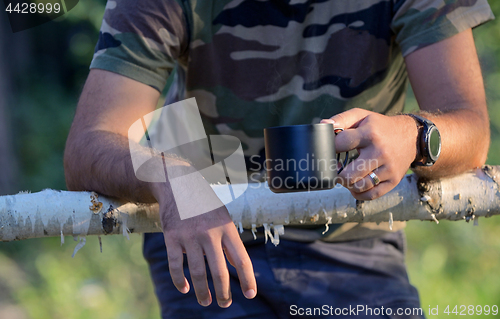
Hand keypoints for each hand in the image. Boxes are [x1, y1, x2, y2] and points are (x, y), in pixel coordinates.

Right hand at [151, 170, 256, 307]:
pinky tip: (185, 289)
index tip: (250, 294)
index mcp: (227, 228)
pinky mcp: (172, 237)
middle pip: (219, 270)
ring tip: (206, 302)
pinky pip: (175, 265)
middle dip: (223, 292)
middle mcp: (210, 233)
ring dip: (202, 291)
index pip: (241, 258)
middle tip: (225, 304)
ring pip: (197, 272)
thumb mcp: (223, 218)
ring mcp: (189, 236)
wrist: (177, 185)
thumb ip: (229, 242)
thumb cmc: (205, 205)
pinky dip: (179, 281)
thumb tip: (237, 267)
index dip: (247, 279)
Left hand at [321, 108, 417, 199]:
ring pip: (358, 186)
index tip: (329, 150)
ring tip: (346, 175)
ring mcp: (388, 169)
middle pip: (347, 175)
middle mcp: (380, 153)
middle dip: (336, 173)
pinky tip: (355, 184)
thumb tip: (322, 126)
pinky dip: (358, 193)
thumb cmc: (380, 127)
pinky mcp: (393, 181)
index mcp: (370, 134)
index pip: (340, 144)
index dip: (329, 148)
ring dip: (347, 184)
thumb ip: (341, 119)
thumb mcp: (362, 116)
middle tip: (335, 168)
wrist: (411, 136)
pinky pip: (371, 195)